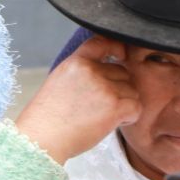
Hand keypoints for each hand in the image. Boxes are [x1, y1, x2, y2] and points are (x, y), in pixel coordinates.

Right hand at [15, 35, 139, 164]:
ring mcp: (104, 87)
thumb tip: (105, 70)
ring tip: (105, 116)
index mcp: (76, 62)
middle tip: (102, 105)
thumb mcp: (60, 80)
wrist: (43, 137)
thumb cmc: (49, 116)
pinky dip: (130, 117)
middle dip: (118, 87)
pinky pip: (136, 107)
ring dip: (124, 104)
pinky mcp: (114, 106)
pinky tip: (115, 122)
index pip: (102, 42)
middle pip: (122, 72)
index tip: (121, 55)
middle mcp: (91, 70)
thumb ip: (81, 71)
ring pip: (131, 90)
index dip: (116, 47)